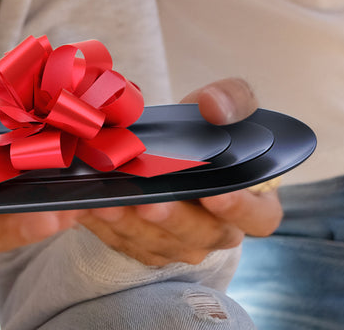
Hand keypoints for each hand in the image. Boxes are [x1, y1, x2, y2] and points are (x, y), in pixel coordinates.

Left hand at [78, 77, 282, 265]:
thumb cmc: (210, 129)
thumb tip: (214, 107)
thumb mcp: (228, 105)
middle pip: (199, 235)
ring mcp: (181, 244)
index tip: (214, 193)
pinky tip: (86, 205)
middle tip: (147, 202)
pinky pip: (125, 241)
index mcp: (254, 204)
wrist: (177, 147)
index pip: (257, 217)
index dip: (238, 209)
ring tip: (107, 201)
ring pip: (157, 242)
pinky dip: (104, 224)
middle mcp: (218, 232)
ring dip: (130, 223)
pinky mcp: (145, 245)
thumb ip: (232, 99)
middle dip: (171, 219)